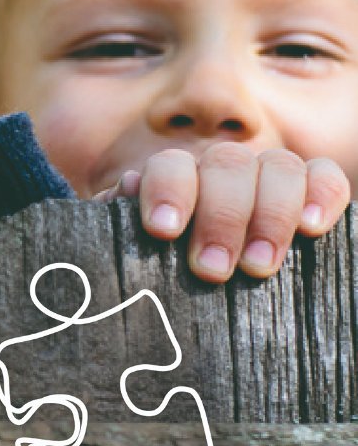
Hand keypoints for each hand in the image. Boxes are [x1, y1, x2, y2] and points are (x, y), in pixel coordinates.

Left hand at [94, 144, 350, 281]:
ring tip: (258, 267)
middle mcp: (221, 168)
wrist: (202, 280)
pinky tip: (312, 229)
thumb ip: (120, 225)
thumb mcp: (131, 253)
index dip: (168, 191)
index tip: (163, 230)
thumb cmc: (162, 268)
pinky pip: (325, 176)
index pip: (171, 165)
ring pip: (278, 167)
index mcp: (174, 177)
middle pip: (228, 165)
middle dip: (221, 216)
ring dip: (270, 215)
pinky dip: (323, 195)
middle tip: (211, 270)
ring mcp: (267, 175)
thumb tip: (125, 190)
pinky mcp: (310, 190)